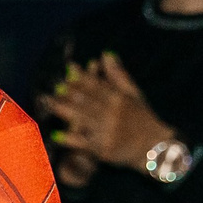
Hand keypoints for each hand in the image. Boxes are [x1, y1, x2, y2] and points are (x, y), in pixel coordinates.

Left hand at [40, 54, 172, 172]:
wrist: (154, 146)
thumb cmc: (142, 118)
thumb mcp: (133, 94)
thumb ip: (118, 74)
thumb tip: (105, 53)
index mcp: (119, 99)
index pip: (97, 85)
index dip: (81, 77)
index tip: (67, 69)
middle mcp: (112, 113)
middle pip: (86, 100)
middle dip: (68, 92)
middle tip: (52, 85)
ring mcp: (107, 131)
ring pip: (82, 118)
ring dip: (64, 110)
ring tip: (48, 103)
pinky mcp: (103, 149)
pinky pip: (83, 142)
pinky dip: (70, 138)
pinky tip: (55, 134)